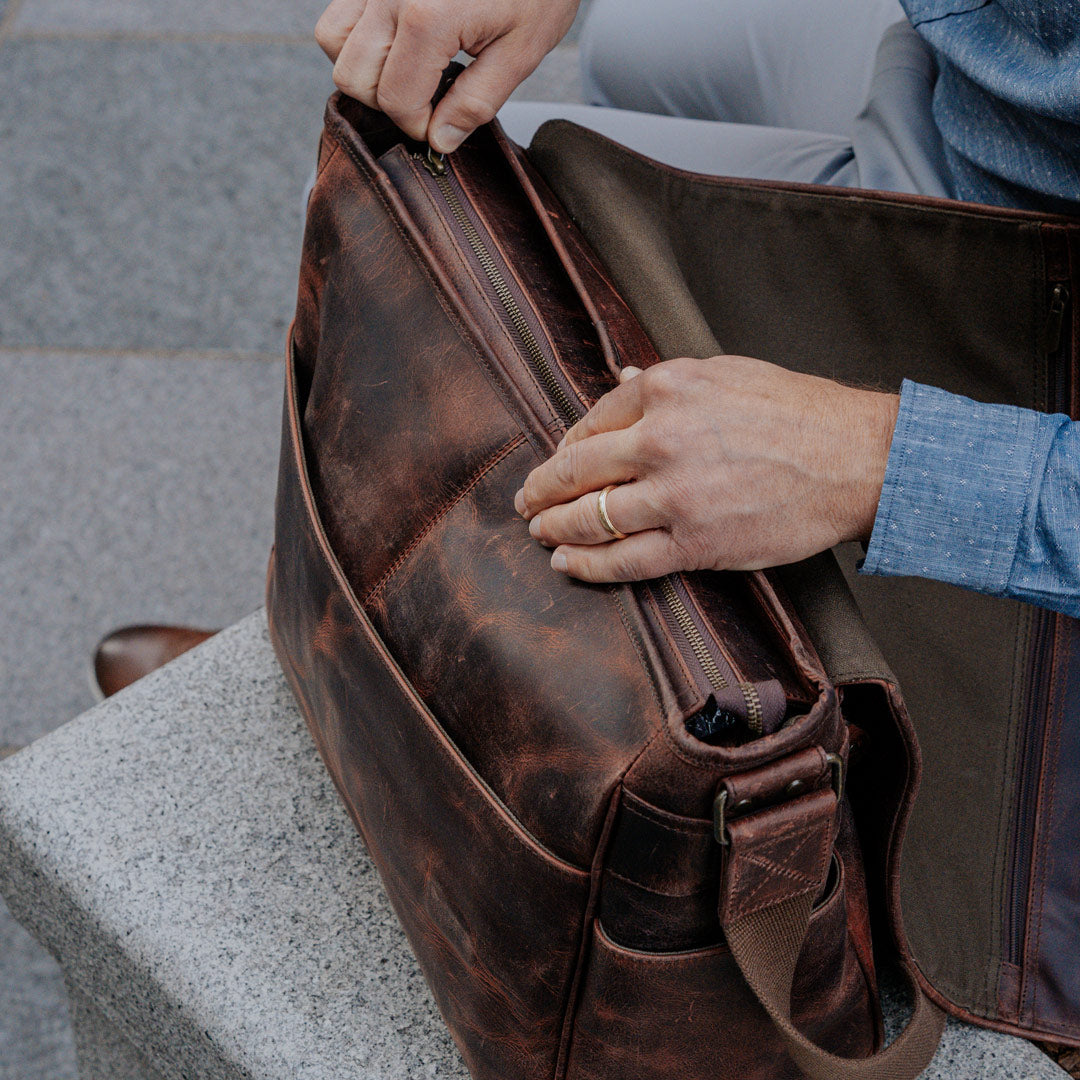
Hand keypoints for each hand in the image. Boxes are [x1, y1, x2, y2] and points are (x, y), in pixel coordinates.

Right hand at [315, 0, 579, 152]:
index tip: (441, 125)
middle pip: (355, 77)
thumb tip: (439, 141)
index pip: (396, 101)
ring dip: (366, 71)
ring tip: (410, 73)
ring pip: (334, 42)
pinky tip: (398, 47)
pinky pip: (340, 13)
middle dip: (389, 102)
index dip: (418, 126)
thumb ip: (476, 102)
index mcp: (427, 17)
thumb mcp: (520, 52)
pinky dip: (357, 39)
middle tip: (429, 100)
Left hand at [514, 356, 899, 582]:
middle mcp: (662, 439)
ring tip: (539, 533)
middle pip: (577, 470)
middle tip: (526, 502)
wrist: (856, 459)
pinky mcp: (695, 543)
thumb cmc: (799, 413)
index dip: (566, 448)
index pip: (593, 421)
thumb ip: (669, 382)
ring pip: (592, 517)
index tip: (557, 462)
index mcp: (668, 389)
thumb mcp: (728, 373)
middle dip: (542, 490)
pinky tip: (566, 563)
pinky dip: (587, 564)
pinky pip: (624, 560)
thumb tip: (625, 379)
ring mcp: (676, 495)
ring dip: (554, 528)